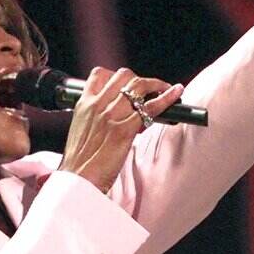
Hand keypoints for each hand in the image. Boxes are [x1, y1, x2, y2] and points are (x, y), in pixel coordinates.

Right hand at [58, 67, 183, 193]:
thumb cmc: (79, 162)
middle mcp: (97, 105)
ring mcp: (112, 115)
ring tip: (165, 89)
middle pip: (123, 75)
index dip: (116, 75)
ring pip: (139, 85)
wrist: (77, 179)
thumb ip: (96, 118)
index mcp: (84, 105)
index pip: (99, 74)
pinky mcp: (126, 128)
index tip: (126, 83)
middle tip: (148, 89)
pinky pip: (152, 106)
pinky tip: (176, 93)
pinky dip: (167, 97)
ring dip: (156, 84)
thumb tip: (115, 115)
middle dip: (139, 79)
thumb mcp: (81, 131)